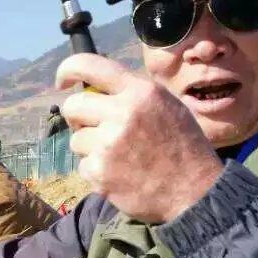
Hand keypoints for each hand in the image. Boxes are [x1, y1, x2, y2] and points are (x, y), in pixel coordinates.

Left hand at [57, 54, 222, 223]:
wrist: (194, 191)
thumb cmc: (182, 147)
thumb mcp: (166, 105)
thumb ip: (132, 94)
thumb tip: (96, 90)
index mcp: (140, 91)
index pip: (89, 65)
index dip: (68, 70)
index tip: (63, 82)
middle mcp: (122, 113)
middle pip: (73, 106)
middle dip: (77, 117)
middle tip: (93, 127)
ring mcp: (109, 144)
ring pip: (76, 139)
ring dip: (90, 147)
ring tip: (119, 156)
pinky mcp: (100, 172)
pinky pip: (82, 165)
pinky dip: (96, 171)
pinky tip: (120, 175)